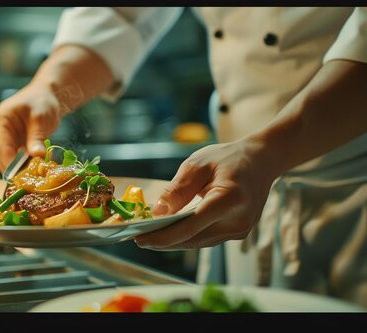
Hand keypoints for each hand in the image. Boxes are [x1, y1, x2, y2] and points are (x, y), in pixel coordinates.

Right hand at [0, 83, 66, 172]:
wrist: (44, 96)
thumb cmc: (41, 102)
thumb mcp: (41, 119)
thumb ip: (37, 138)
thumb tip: (37, 157)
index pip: (3, 150)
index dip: (15, 167)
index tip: (29, 178)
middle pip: (1, 159)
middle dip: (19, 169)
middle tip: (38, 177)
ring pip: (5, 162)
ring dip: (21, 168)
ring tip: (40, 169)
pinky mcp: (4, 144)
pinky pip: (10, 159)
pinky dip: (22, 164)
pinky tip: (36, 165)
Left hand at [134, 139, 276, 249]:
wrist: (262, 160)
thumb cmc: (229, 158)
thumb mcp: (198, 164)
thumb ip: (177, 189)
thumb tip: (157, 213)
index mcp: (230, 198)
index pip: (191, 226)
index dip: (163, 236)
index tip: (140, 238)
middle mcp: (238, 220)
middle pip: (193, 238)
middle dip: (164, 241)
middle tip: (139, 239)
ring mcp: (240, 229)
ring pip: (199, 242)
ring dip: (174, 241)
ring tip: (149, 236)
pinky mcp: (238, 233)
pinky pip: (207, 238)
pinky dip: (187, 236)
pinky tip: (170, 232)